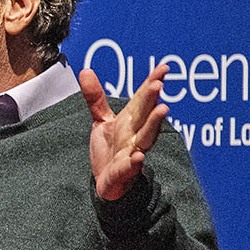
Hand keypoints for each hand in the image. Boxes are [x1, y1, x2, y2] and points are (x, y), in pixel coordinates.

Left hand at [80, 62, 167, 201]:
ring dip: (154, 124)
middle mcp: (135, 134)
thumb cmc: (110, 149)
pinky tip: (138, 156)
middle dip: (152, 99)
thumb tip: (85, 70)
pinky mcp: (123, 172)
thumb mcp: (101, 121)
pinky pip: (130, 167)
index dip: (152, 83)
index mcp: (130, 121)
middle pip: (145, 115)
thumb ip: (96, 98)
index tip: (164, 67)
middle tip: (158, 84)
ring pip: (146, 138)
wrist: (108, 182)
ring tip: (162, 109)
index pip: (142, 99)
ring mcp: (131, 153)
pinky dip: (135, 162)